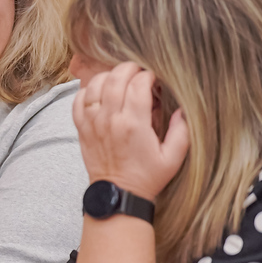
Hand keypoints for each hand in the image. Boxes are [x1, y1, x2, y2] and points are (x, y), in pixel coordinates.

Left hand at [73, 62, 190, 200]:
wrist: (118, 194)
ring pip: (95, 85)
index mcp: (134, 124)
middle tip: (139, 71)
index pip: (138, 85)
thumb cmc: (147, 177)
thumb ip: (182, 131)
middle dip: (129, 68)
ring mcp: (92, 122)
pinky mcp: (82, 128)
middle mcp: (110, 120)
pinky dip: (88, 89)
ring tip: (121, 78)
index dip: (148, 75)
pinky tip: (101, 91)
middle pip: (115, 78)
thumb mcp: (173, 158)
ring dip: (109, 76)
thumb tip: (183, 109)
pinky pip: (78, 100)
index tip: (155, 79)